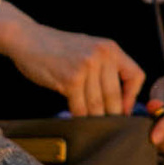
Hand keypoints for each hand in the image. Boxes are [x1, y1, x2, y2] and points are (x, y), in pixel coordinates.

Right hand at [12, 21, 143, 115]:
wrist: (27, 38)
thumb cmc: (56, 48)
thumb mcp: (88, 50)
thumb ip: (104, 68)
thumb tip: (118, 102)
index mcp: (110, 48)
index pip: (136, 76)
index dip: (131, 97)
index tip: (123, 110)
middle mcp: (101, 56)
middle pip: (114, 96)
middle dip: (110, 115)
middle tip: (106, 126)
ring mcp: (86, 67)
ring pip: (97, 105)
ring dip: (93, 118)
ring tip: (90, 125)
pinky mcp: (71, 79)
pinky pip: (80, 107)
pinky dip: (78, 116)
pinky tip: (75, 117)